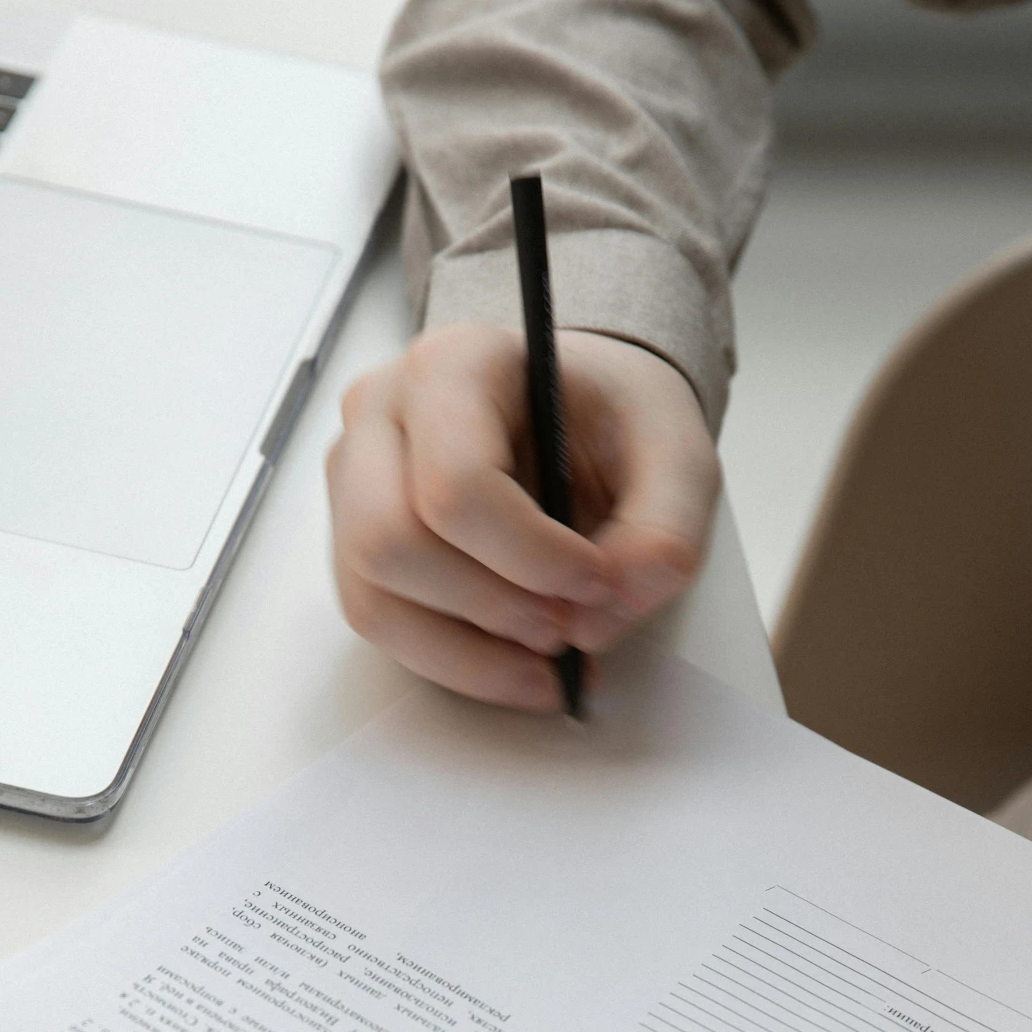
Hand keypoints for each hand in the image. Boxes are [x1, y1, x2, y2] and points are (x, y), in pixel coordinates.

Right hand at [328, 324, 720, 710]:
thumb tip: (608, 610)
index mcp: (457, 364)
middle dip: (493, 607)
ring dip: (469, 650)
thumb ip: (664, 530)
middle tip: (571, 626)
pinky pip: (377, 623)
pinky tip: (516, 668)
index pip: (456, 482)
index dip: (531, 557)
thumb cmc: (612, 422)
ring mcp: (354, 480)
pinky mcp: (355, 542)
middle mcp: (383, 412)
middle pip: (392, 543)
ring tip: (549, 653)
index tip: (597, 583)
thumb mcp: (677, 457)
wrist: (581, 418)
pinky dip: (452, 663)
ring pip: (374, 596)